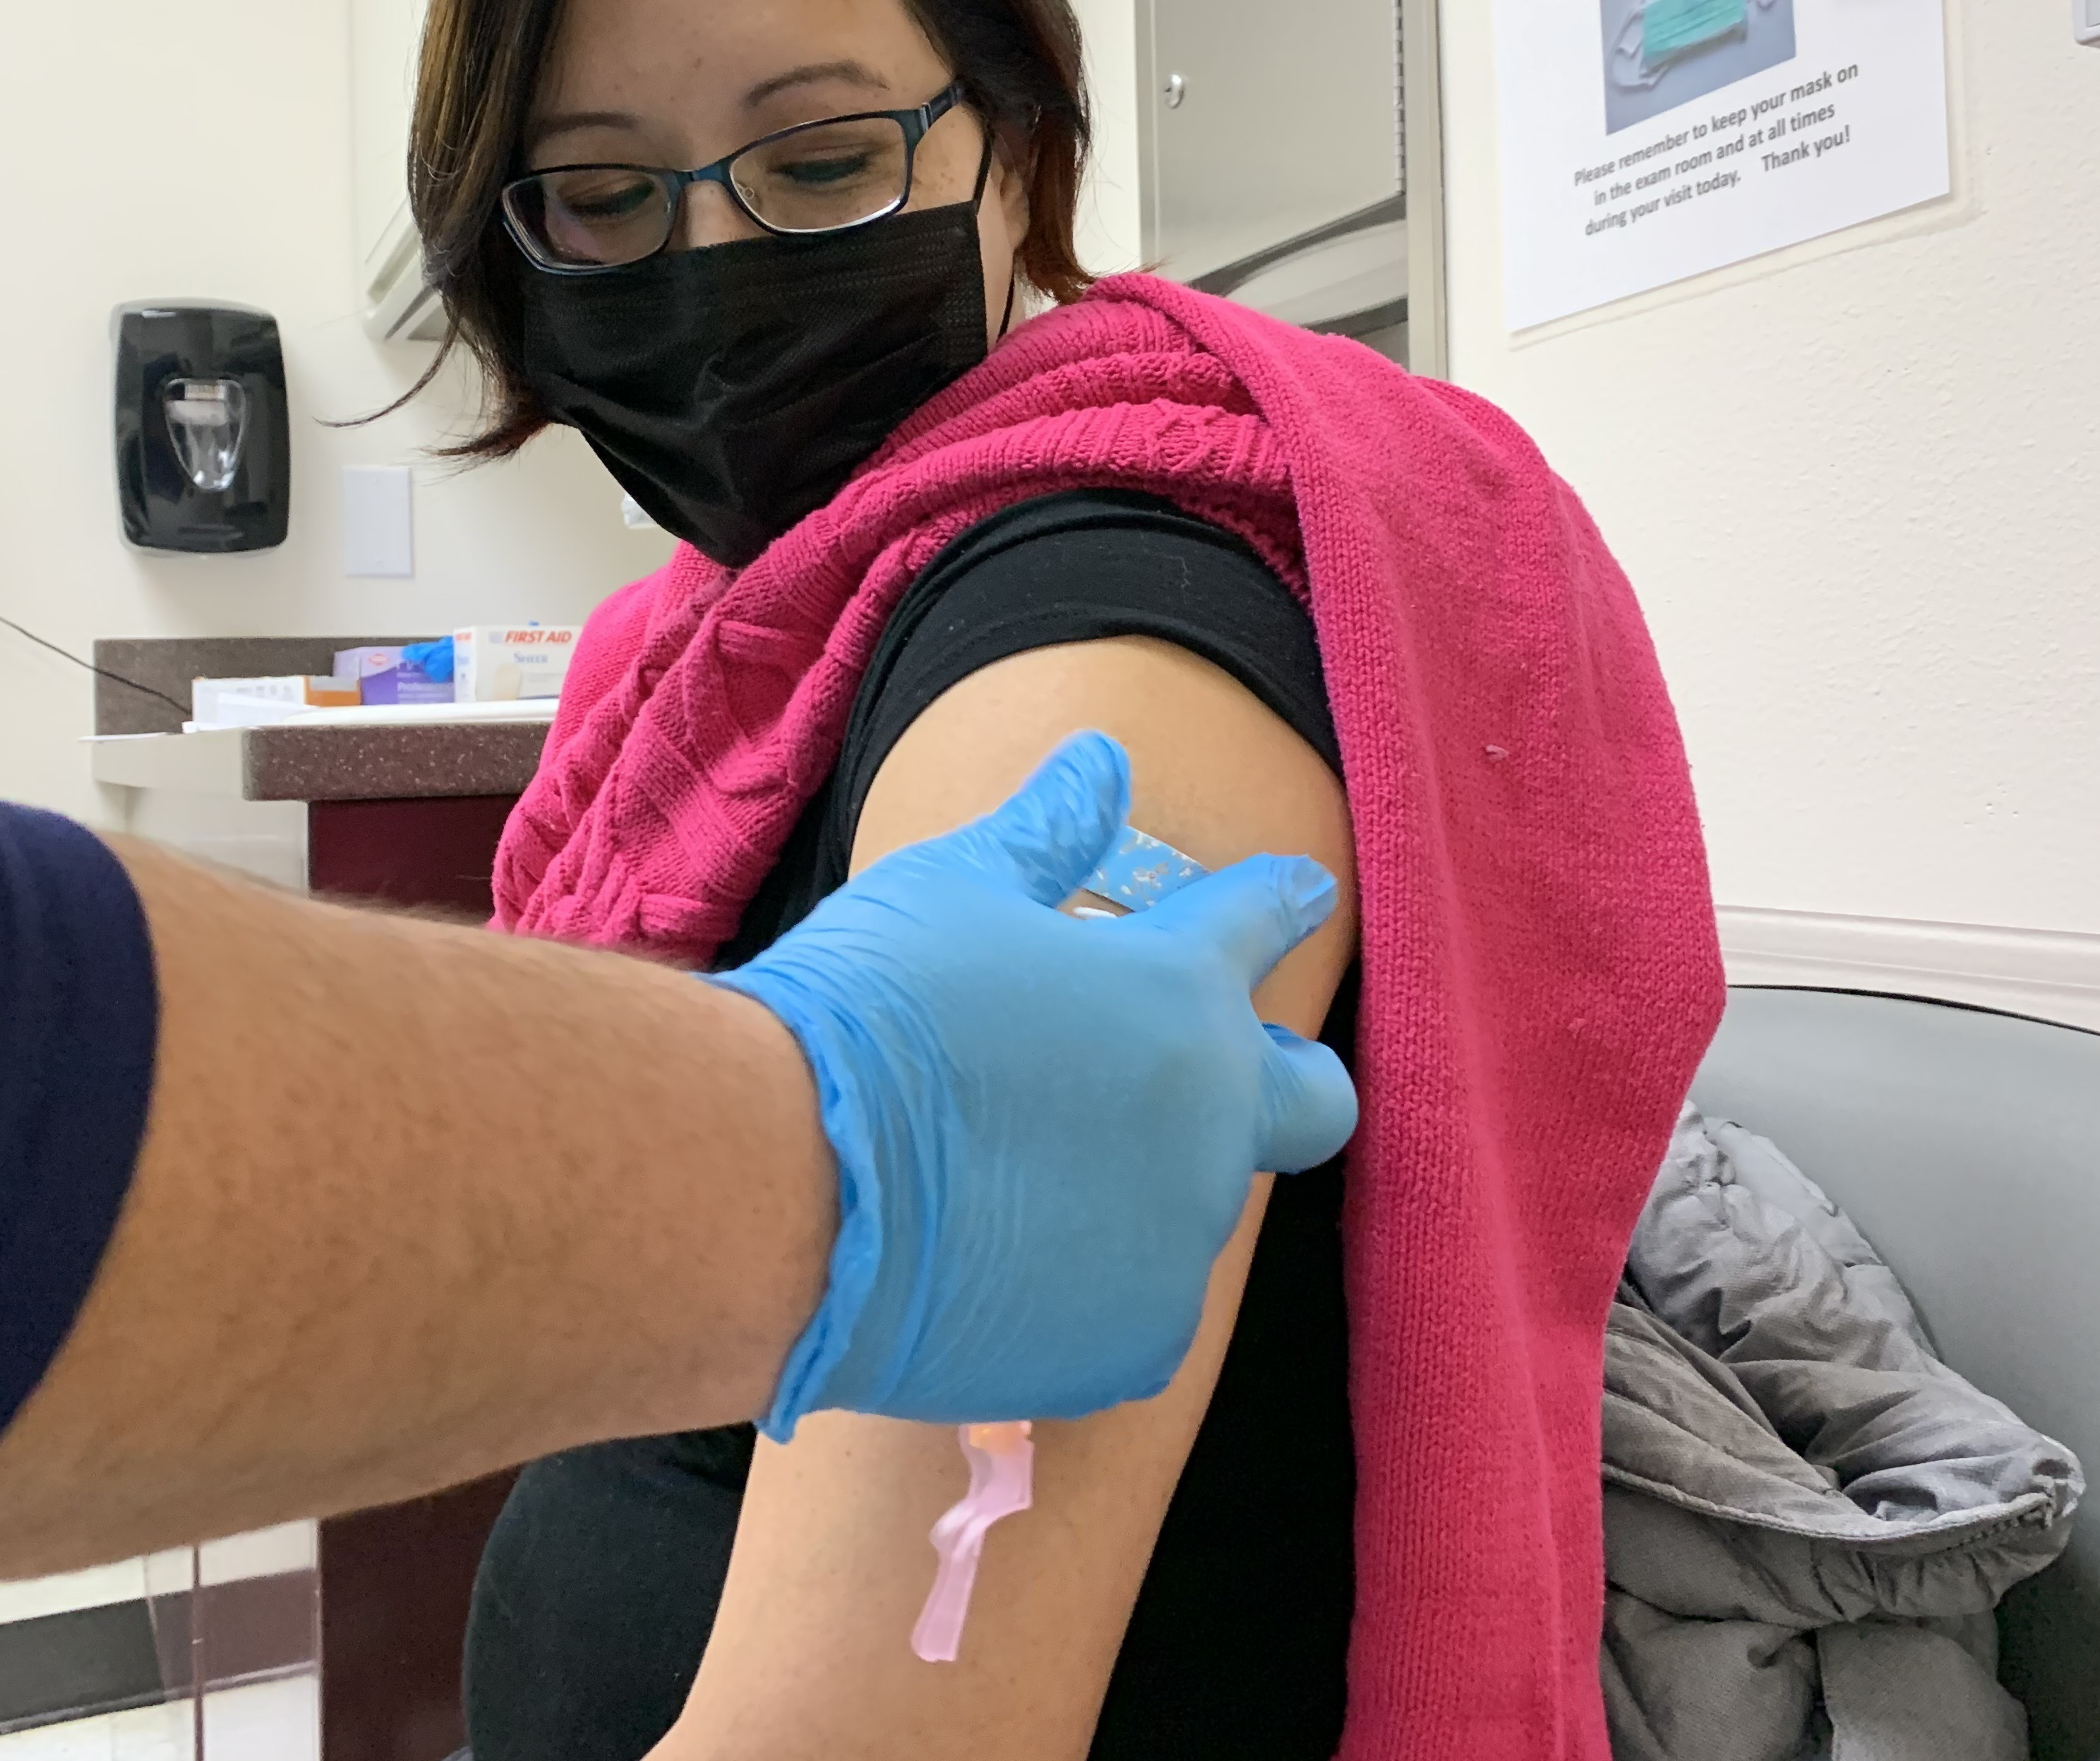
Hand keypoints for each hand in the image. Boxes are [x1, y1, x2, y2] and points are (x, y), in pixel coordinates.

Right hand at [716, 731, 1354, 1436]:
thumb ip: (1046, 831)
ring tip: (1025, 1175)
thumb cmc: (867, 1017)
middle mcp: (1211, 1118)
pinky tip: (1000, 1263)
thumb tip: (1102, 755)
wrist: (783, 1190)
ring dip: (1140, 1181)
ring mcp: (1180, 1240)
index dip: (1275, 898)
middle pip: (1316, 1101)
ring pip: (1198, 1206)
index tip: (1295, 892)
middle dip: (1285, 1076)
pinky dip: (1085, 1281)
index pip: (1258, 920)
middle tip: (1220, 1067)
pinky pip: (1137, 1307)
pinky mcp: (1135, 1344)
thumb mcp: (951, 891)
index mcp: (1178, 989)